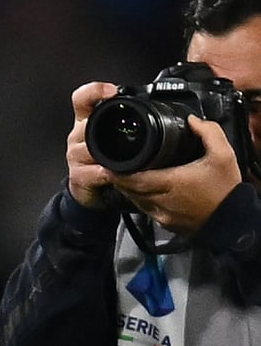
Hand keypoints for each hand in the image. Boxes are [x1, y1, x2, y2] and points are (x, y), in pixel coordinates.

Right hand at [66, 82, 118, 208]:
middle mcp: (79, 135)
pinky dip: (105, 174)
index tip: (112, 91)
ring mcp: (76, 155)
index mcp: (88, 121)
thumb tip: (168, 114)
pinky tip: (114, 175)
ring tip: (124, 160)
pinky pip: (92, 172)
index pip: (83, 99)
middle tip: (123, 131)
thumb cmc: (107, 161)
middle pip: (86, 124)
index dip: (94, 91)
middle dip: (104, 128)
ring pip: (90, 150)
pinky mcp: (78, 175)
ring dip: (108, 155)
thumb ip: (129, 124)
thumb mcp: (115, 137)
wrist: (94, 191)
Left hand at [112, 115, 241, 234]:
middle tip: (111, 168)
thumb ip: (209, 133)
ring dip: (129, 190)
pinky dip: (141, 201)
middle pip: (130, 190)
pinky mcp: (168, 224)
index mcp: (171, 183)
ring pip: (136, 202)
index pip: (134, 179)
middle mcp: (163, 201)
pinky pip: (147, 211)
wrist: (235, 220)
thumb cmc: (227, 190)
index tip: (109, 164)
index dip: (119, 172)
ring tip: (124, 177)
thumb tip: (192, 120)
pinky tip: (143, 192)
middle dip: (119, 179)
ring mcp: (164, 215)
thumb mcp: (223, 156)